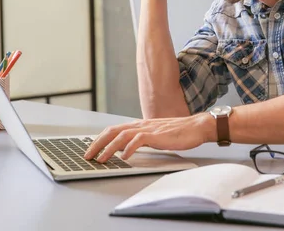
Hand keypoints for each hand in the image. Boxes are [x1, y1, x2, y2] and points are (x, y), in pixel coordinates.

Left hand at [84, 113, 214, 161]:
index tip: (90, 149)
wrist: (196, 127)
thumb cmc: (179, 133)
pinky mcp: (157, 135)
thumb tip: (127, 148)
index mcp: (139, 125)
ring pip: (122, 135)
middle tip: (87, 155)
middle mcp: (141, 125)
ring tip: (101, 159)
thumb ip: (141, 140)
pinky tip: (124, 156)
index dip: (100, 139)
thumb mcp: (155, 136)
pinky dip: (129, 148)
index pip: (114, 129)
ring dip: (109, 148)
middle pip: (113, 131)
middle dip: (97, 143)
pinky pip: (139, 140)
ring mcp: (148, 129)